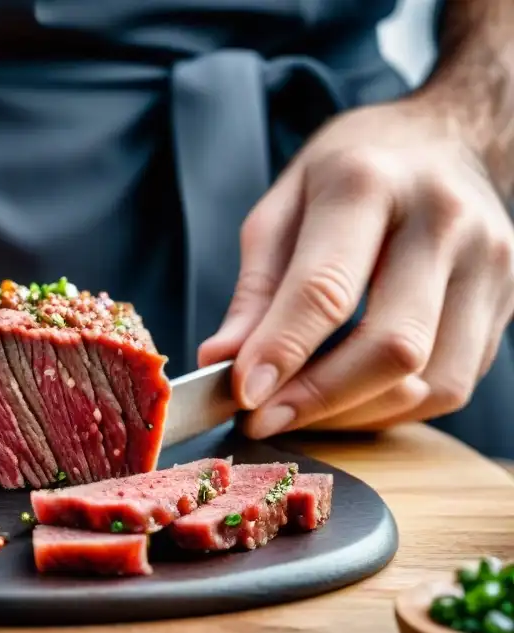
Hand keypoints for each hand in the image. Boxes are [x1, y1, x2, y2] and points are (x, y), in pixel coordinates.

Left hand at [199, 99, 513, 438]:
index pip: (326, 288)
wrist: (447, 137)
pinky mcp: (507, 300)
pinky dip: (395, 408)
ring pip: (431, 381)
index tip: (244, 396)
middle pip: (392, 346)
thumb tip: (223, 361)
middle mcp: (441, 221)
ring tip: (302, 410)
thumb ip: (255, 289)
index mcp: (368, 184)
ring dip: (356, 414)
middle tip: (263, 420)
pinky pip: (454, 385)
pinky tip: (351, 398)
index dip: (283, 352)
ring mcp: (488, 262)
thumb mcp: (283, 208)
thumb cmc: (352, 171)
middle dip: (320, 400)